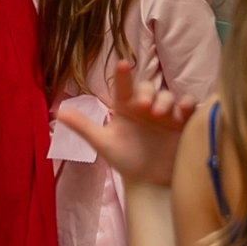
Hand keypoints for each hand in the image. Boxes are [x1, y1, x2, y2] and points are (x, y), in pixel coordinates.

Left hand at [58, 60, 198, 189]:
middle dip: (147, 93)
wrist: (149, 182)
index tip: (122, 63)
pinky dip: (187, 106)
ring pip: (168, 96)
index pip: (123, 87)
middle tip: (143, 106)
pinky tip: (184, 112)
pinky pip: (188, 107)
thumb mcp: (104, 143)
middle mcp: (146, 107)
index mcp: (126, 108)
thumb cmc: (125, 160)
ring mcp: (166, 114)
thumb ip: (83, 127)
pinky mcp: (183, 123)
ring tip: (160, 115)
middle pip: (149, 88)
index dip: (123, 75)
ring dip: (165, 101)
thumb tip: (58, 112)